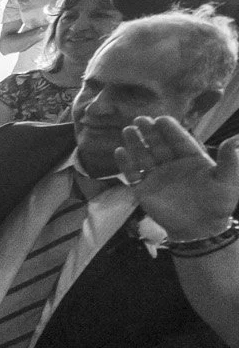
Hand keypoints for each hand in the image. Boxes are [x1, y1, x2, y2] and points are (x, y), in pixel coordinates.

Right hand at [118, 115, 238, 237]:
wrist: (201, 229)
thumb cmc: (219, 204)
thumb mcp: (229, 181)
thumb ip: (230, 160)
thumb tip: (234, 139)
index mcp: (192, 160)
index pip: (179, 141)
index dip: (171, 130)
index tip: (161, 119)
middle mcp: (173, 165)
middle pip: (159, 145)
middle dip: (150, 132)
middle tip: (140, 119)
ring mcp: (157, 177)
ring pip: (144, 156)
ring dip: (135, 143)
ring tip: (127, 130)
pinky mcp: (144, 191)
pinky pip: (133, 175)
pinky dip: (125, 164)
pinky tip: (119, 151)